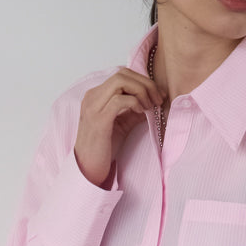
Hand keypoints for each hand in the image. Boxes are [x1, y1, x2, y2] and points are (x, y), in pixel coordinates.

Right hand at [74, 66, 165, 187]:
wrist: (87, 171)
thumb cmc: (102, 151)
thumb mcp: (121, 126)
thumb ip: (133, 112)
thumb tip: (152, 102)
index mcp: (96, 96)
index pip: (122, 75)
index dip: (143, 81)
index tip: (158, 95)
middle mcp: (92, 97)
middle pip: (122, 74)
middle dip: (145, 83)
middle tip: (158, 99)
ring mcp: (94, 107)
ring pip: (121, 81)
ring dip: (142, 91)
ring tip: (150, 106)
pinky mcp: (99, 119)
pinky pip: (119, 100)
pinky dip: (135, 103)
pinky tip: (142, 113)